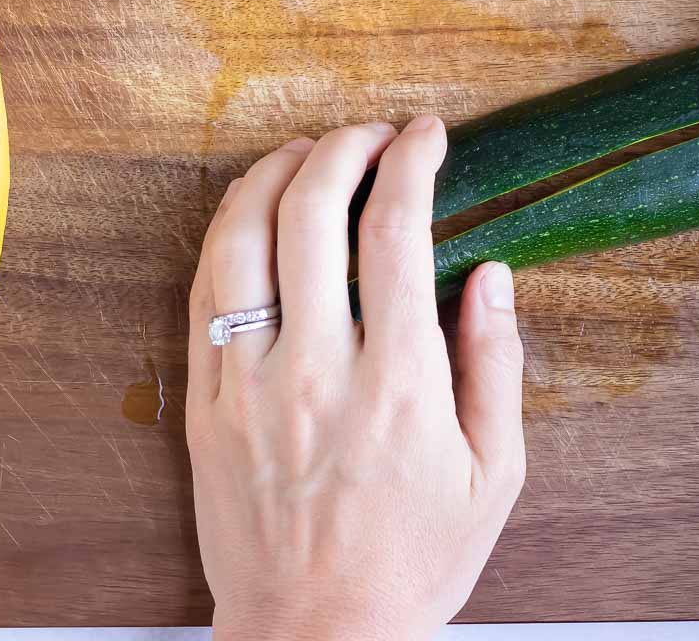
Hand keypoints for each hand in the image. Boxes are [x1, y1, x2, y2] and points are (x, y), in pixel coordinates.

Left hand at [186, 117, 526, 640]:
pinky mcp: (203, 403)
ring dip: (273, 173)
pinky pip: (203, 292)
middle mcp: (316, 369)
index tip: (426, 135)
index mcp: (398, 383)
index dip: (411, 160)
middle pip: (312, 211)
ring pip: (241, 237)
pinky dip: (226, 232)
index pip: (396, 229)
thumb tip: (492, 275)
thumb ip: (496, 366)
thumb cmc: (411, 563)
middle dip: (344, 146)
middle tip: (371, 135)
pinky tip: (252, 211)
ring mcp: (248, 384)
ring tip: (306, 153)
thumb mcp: (493, 476)